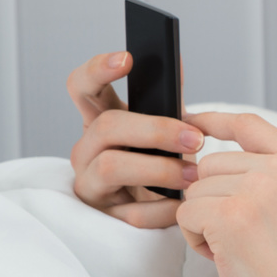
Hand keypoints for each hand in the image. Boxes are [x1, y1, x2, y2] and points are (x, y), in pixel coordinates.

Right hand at [67, 51, 201, 227]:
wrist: (162, 207)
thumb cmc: (160, 160)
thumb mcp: (164, 128)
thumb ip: (167, 100)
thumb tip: (174, 61)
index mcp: (100, 121)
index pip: (82, 88)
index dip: (97, 70)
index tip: (127, 58)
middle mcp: (87, 150)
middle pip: (106, 126)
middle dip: (155, 130)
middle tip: (195, 139)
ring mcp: (90, 184)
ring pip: (110, 166)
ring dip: (159, 169)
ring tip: (193, 175)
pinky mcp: (104, 217)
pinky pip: (132, 213)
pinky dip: (163, 208)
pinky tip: (182, 204)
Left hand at [175, 111, 276, 276]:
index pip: (249, 125)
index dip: (214, 121)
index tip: (193, 123)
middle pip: (210, 165)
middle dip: (214, 200)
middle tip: (244, 235)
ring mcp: (255, 191)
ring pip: (194, 191)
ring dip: (204, 223)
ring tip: (239, 248)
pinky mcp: (229, 217)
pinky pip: (185, 214)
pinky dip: (196, 241)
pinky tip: (225, 258)